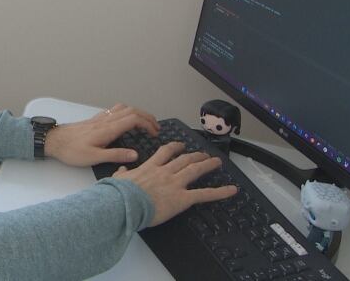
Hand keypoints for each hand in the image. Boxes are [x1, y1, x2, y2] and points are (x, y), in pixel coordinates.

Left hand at [44, 103, 160, 166]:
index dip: (148, 124)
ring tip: (145, 123)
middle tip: (156, 128)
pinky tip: (126, 121)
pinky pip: (115, 110)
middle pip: (132, 110)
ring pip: (124, 108)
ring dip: (138, 113)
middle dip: (147, 117)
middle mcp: (106, 120)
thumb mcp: (94, 157)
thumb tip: (135, 155)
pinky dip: (127, 112)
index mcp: (108, 129)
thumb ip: (115, 155)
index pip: (134, 119)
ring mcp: (100, 118)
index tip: (155, 133)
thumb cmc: (71, 150)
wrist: (54, 141)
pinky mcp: (95, 119)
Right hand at [113, 142, 237, 225]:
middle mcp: (165, 172)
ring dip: (207, 164)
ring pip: (195, 170)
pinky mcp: (182, 198)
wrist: (124, 203)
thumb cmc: (120, 193)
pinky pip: (204, 194)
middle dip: (195, 155)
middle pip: (184, 159)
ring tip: (216, 162)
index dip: (175, 147)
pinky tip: (231, 190)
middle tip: (203, 154)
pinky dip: (220, 192)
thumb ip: (122, 173)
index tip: (180, 146)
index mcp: (150, 167)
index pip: (165, 152)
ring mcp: (175, 184)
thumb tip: (122, 169)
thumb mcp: (117, 179)